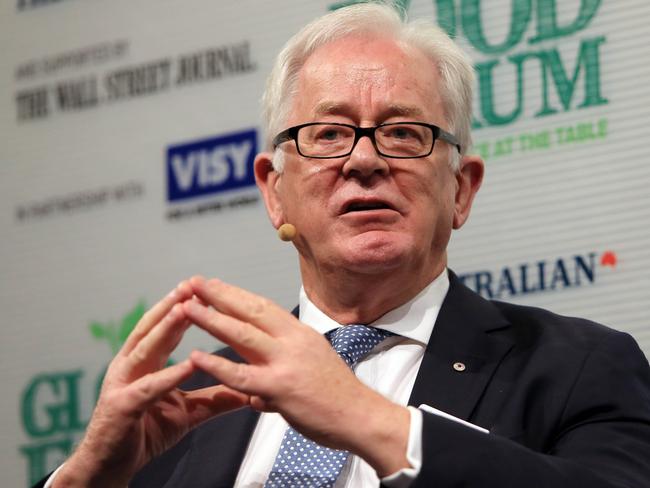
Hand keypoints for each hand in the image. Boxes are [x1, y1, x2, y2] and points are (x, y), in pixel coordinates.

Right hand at [55, 283, 249, 487]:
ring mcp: (122, 384)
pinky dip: (168, 376)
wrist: (111, 466)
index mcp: (144, 362)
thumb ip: (215, 398)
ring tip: (185, 309)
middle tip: (193, 285)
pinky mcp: (121, 407)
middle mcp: (130, 366)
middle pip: (152, 329)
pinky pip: (148, 388)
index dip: (184, 308)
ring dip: (165, 329)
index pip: (166, 329)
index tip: (206, 289)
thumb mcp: (188, 411)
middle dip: (173, 305)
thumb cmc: (146, 431)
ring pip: (146, 350)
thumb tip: (248, 391)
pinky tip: (188, 364)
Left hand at [183, 276, 409, 476]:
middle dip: (218, 295)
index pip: (262, 306)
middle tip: (193, 283)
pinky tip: (196, 356)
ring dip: (211, 319)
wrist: (360, 415)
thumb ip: (277, 360)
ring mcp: (286, 362)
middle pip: (249, 311)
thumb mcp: (310, 361)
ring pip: (242, 335)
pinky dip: (217, 365)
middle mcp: (292, 340)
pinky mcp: (281, 387)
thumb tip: (251, 372)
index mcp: (299, 332)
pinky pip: (242, 375)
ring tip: (186, 307)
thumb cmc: (336, 393)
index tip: (214, 285)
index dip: (235, 294)